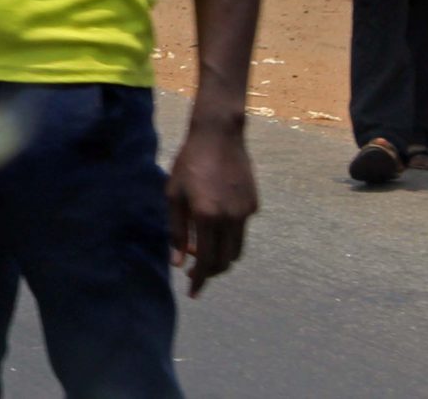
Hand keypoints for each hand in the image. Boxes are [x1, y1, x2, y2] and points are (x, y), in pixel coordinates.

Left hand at [166, 125, 257, 296]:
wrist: (218, 136)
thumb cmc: (188, 163)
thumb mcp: (174, 195)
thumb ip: (176, 231)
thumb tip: (178, 262)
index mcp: (206, 216)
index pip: (205, 261)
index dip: (199, 279)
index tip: (193, 291)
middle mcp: (230, 218)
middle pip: (225, 261)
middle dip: (211, 272)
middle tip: (195, 272)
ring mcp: (245, 212)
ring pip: (236, 249)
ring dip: (221, 257)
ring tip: (203, 249)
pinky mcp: (254, 205)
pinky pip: (241, 229)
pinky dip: (228, 235)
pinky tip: (215, 221)